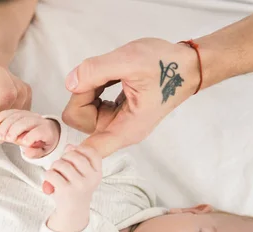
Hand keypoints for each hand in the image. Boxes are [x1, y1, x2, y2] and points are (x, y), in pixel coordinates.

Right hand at [0, 109, 59, 157]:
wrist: (47, 130)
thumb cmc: (43, 142)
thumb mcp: (43, 152)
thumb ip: (35, 152)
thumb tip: (26, 150)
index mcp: (45, 130)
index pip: (39, 131)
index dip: (31, 136)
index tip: (24, 143)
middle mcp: (37, 120)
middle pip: (25, 121)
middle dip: (14, 129)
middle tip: (7, 139)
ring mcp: (28, 114)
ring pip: (16, 115)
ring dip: (6, 124)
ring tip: (0, 135)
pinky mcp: (20, 112)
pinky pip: (10, 112)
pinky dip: (1, 116)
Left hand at [44, 145, 101, 210]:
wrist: (74, 211)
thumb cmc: (77, 188)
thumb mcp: (83, 174)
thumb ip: (77, 158)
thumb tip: (69, 146)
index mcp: (97, 173)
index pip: (92, 153)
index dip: (81, 149)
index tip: (73, 153)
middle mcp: (90, 179)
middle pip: (74, 156)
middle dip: (64, 157)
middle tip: (60, 164)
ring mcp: (79, 185)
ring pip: (61, 164)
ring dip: (54, 166)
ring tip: (55, 172)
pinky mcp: (66, 191)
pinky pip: (52, 174)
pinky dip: (47, 174)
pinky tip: (50, 179)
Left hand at [62, 38, 199, 156]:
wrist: (186, 65)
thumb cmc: (166, 65)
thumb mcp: (131, 60)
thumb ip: (96, 70)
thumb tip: (70, 82)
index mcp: (125, 130)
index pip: (90, 151)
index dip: (75, 150)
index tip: (65, 152)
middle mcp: (118, 131)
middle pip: (78, 118)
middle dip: (83, 92)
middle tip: (103, 74)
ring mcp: (115, 123)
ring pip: (80, 109)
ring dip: (88, 87)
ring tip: (113, 74)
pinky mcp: (113, 113)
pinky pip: (88, 102)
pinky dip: (93, 87)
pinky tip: (112, 77)